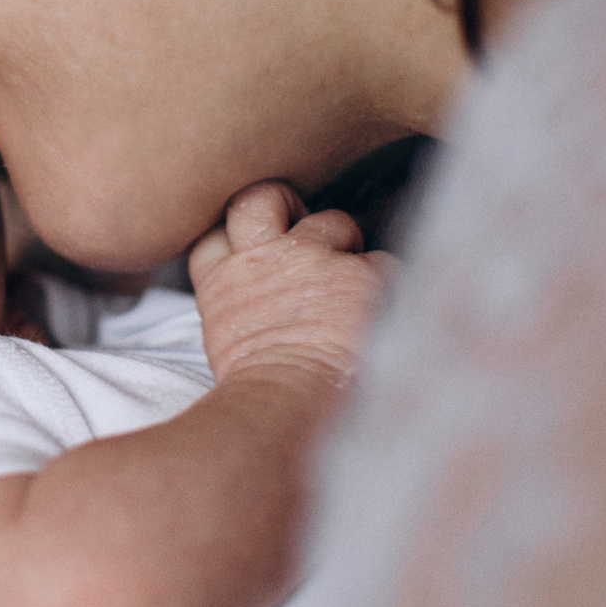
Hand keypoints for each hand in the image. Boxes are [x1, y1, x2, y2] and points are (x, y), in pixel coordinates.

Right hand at [186, 182, 391, 388]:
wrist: (287, 405)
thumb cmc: (260, 394)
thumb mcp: (228, 345)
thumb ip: (243, 310)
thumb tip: (268, 314)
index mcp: (224, 282)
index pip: (217, 230)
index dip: (239, 232)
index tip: (260, 243)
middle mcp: (265, 258)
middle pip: (265, 200)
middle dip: (291, 214)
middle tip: (315, 245)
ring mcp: (314, 260)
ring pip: (333, 220)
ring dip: (346, 245)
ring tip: (355, 283)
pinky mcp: (362, 275)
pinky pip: (386, 264)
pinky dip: (388, 285)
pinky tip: (386, 315)